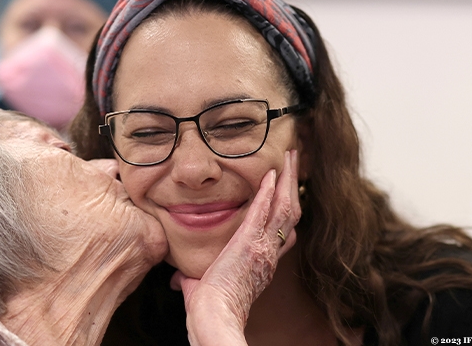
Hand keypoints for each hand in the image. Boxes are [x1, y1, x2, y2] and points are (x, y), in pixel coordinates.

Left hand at [171, 150, 300, 345]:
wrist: (213, 316)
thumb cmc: (208, 308)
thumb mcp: (203, 287)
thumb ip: (192, 278)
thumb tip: (176, 280)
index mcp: (261, 262)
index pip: (281, 230)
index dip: (286, 207)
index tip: (286, 189)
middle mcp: (269, 252)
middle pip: (291, 212)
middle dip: (294, 184)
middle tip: (295, 160)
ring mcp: (263, 247)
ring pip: (286, 206)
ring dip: (289, 179)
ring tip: (291, 156)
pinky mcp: (250, 242)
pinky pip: (266, 210)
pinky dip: (271, 190)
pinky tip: (272, 172)